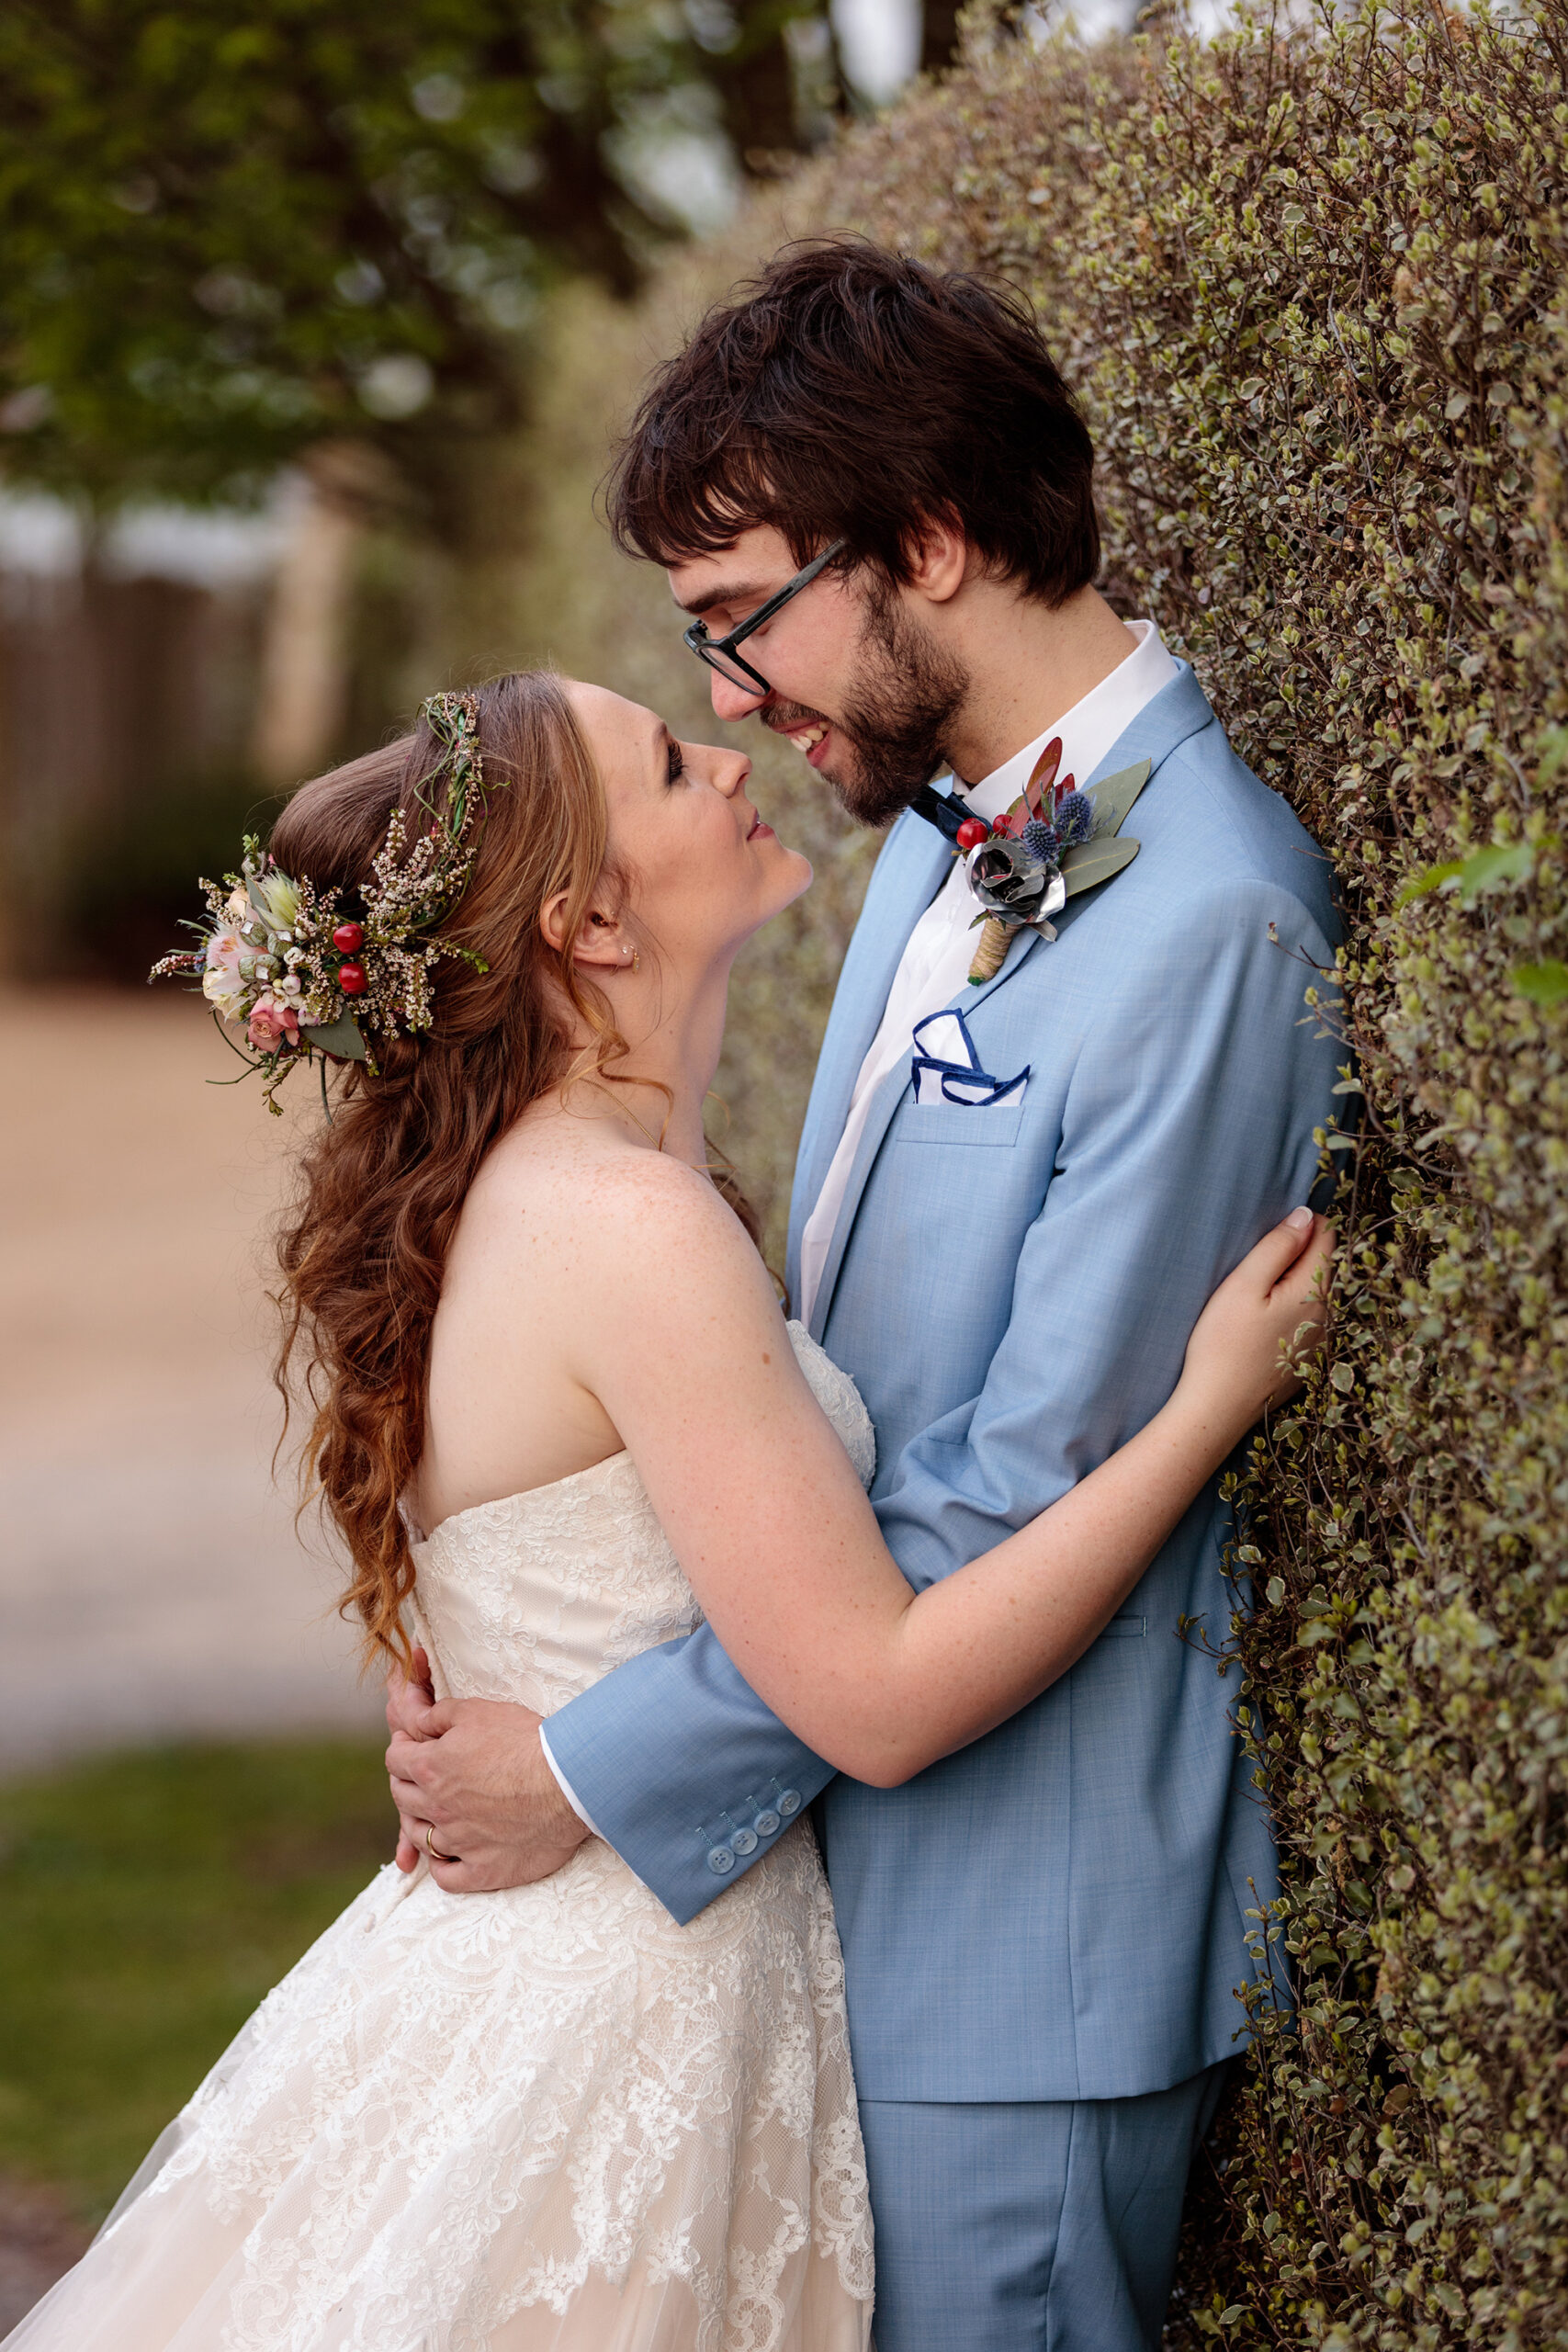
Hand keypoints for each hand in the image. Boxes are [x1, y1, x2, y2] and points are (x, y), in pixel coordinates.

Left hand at [384, 1656, 590, 1893]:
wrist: (569, 1781)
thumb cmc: (525, 1740)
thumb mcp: (478, 1711)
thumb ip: (438, 1716)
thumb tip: (417, 1721)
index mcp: (431, 1767)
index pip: (395, 1760)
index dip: (401, 1749)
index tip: (410, 1746)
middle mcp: (437, 1808)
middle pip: (402, 1798)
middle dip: (406, 1783)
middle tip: (420, 1777)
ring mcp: (458, 1843)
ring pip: (420, 1838)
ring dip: (420, 1823)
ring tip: (431, 1814)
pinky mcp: (483, 1870)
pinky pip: (446, 1877)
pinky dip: (442, 1866)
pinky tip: (448, 1855)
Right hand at [1179, 1206, 1334, 1442]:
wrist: (1218, 1408)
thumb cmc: (1223, 1344)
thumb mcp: (1244, 1285)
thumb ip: (1277, 1246)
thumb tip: (1305, 1215)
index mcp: (1315, 1291)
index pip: (1328, 1236)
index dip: (1302, 1225)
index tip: (1272, 1233)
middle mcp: (1330, 1314)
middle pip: (1326, 1263)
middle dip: (1299, 1253)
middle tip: (1258, 1264)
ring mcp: (1323, 1340)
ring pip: (1318, 1292)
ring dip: (1295, 1282)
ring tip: (1257, 1294)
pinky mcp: (1310, 1359)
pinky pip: (1310, 1319)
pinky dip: (1292, 1309)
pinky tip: (1262, 1323)